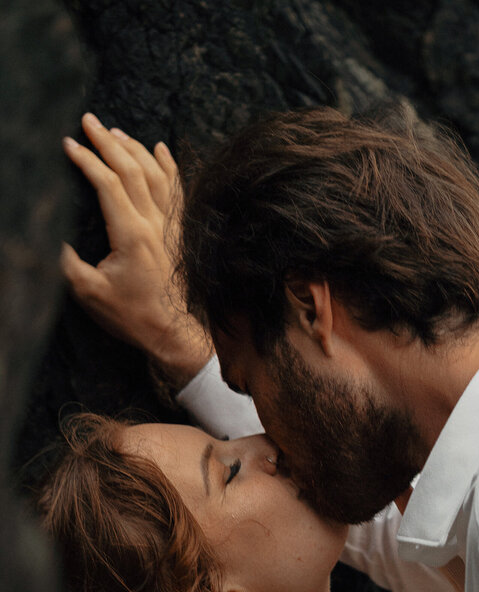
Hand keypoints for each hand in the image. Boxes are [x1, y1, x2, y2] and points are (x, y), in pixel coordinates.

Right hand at [61, 113, 212, 385]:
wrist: (175, 336)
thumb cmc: (132, 317)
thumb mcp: (89, 292)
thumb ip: (65, 261)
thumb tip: (47, 235)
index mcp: (131, 234)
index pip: (106, 183)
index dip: (85, 160)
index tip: (67, 144)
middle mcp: (155, 224)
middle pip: (131, 170)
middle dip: (107, 142)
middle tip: (88, 120)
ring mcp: (172, 227)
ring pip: (156, 175)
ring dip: (134, 149)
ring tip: (115, 132)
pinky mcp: (181, 234)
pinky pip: (178, 191)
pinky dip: (170, 167)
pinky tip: (161, 148)